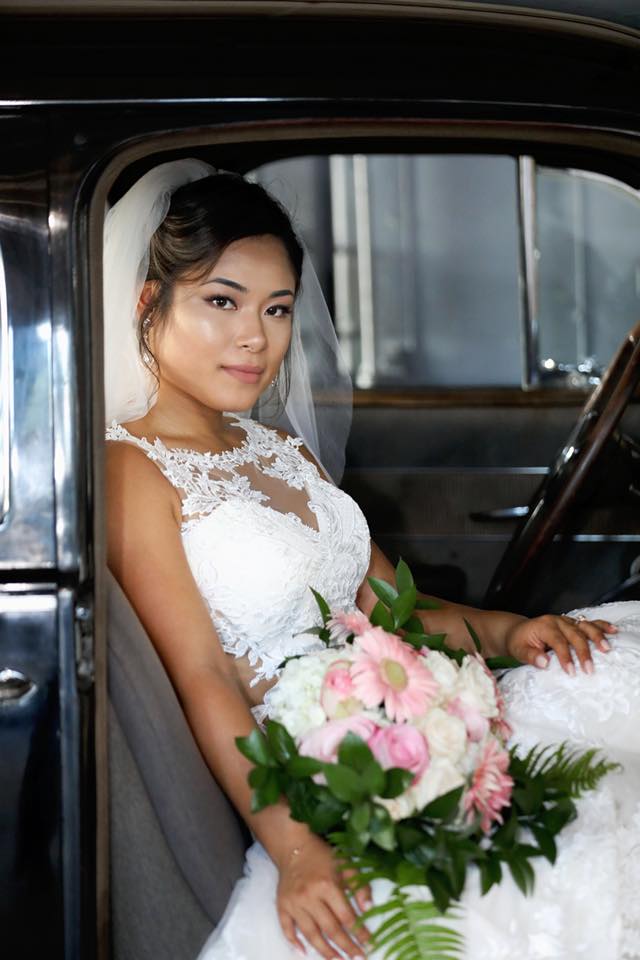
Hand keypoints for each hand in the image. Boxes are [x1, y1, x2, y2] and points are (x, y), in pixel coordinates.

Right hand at [276, 833, 370, 958]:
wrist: (293, 845)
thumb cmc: (323, 855)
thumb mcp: (346, 864)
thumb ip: (360, 886)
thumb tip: (369, 909)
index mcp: (327, 885)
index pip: (346, 917)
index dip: (359, 933)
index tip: (369, 945)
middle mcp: (309, 896)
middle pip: (330, 929)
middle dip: (346, 947)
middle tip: (358, 959)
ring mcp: (293, 902)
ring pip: (310, 934)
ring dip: (325, 951)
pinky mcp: (282, 905)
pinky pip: (286, 928)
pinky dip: (294, 942)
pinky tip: (304, 952)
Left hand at [505, 613, 616, 675]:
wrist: (518, 631)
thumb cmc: (519, 642)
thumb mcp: (519, 650)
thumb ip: (531, 656)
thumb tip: (545, 663)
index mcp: (544, 626)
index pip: (558, 641)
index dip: (565, 657)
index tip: (571, 672)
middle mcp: (557, 621)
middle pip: (575, 634)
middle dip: (583, 652)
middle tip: (589, 669)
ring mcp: (566, 620)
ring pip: (585, 626)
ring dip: (597, 637)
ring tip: (606, 649)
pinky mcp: (573, 623)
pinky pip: (589, 623)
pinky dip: (602, 626)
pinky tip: (613, 631)